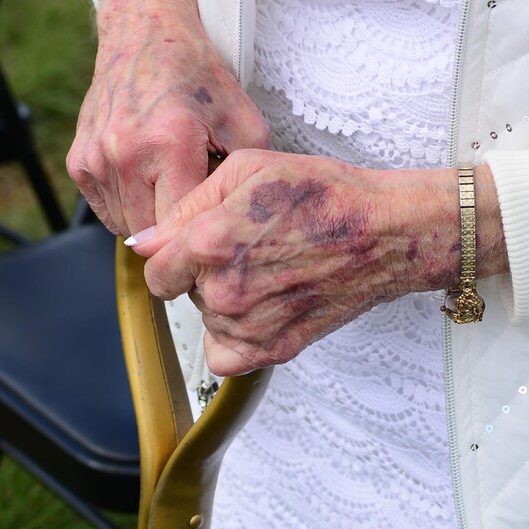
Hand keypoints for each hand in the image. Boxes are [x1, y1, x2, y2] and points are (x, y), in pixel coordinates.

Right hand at [66, 0, 269, 237]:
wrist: (144, 34)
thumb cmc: (197, 77)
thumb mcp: (243, 119)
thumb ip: (245, 177)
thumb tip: (239, 224)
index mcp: (170, 143)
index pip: (183, 226)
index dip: (201, 237)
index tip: (215, 234)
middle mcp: (125, 153)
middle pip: (153, 235)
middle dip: (177, 233)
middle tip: (195, 211)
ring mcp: (96, 159)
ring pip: (127, 228)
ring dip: (151, 220)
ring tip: (171, 189)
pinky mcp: (78, 163)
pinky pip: (107, 211)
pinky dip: (128, 207)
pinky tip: (147, 181)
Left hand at [127, 150, 504, 375]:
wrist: (384, 234)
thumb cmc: (323, 194)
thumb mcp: (248, 169)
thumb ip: (189, 206)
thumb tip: (144, 245)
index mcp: (211, 243)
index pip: (156, 269)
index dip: (174, 254)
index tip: (199, 244)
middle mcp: (226, 290)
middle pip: (183, 294)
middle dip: (203, 274)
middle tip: (250, 249)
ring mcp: (251, 326)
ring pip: (208, 321)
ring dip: (224, 303)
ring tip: (267, 273)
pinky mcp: (276, 349)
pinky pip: (226, 359)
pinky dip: (234, 340)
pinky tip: (258, 312)